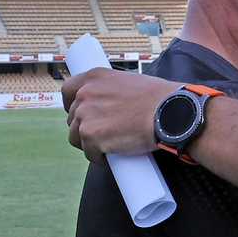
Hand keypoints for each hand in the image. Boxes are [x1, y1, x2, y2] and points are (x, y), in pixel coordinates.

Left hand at [63, 69, 177, 161]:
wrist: (169, 112)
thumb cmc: (158, 98)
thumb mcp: (130, 82)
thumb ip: (113, 91)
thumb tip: (111, 105)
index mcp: (94, 77)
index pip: (68, 91)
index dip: (72, 105)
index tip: (80, 114)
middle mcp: (85, 94)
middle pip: (72, 118)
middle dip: (85, 128)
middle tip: (104, 135)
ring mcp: (85, 115)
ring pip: (76, 138)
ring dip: (90, 144)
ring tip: (109, 148)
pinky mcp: (91, 136)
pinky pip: (90, 154)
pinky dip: (100, 158)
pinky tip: (112, 158)